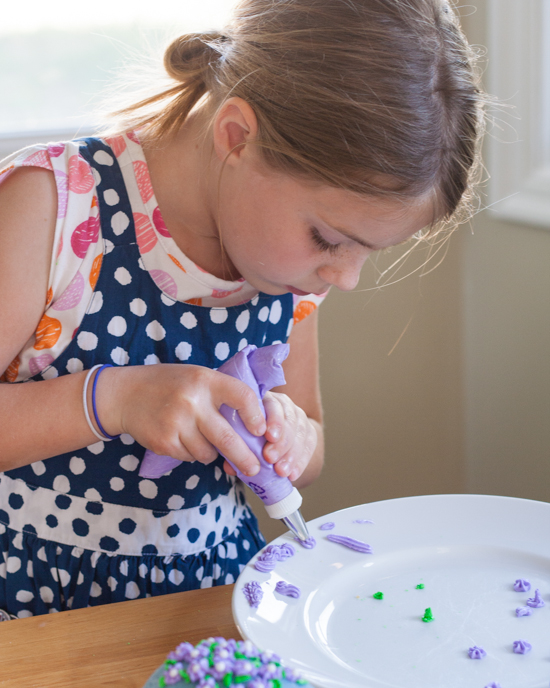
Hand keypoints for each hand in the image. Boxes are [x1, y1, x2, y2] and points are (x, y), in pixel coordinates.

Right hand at [100, 364, 265, 476]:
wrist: (125, 394)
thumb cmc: (169, 384)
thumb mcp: (197, 376)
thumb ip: (222, 393)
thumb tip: (255, 425)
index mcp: (205, 380)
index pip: (242, 396)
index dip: (256, 416)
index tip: (261, 430)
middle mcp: (192, 401)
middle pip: (228, 438)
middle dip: (245, 458)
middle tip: (254, 469)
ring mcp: (177, 423)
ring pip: (209, 453)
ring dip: (212, 452)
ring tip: (202, 438)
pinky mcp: (164, 442)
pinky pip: (191, 457)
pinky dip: (193, 453)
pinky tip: (184, 438)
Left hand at [223, 392, 317, 481]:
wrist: (265, 441)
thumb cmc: (244, 437)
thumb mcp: (237, 439)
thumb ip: (233, 449)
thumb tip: (230, 467)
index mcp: (263, 400)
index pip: (273, 405)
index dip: (274, 420)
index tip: (269, 437)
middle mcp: (282, 404)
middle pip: (289, 418)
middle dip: (281, 441)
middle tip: (270, 458)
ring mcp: (297, 415)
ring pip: (301, 431)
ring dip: (291, 454)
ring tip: (281, 471)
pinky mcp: (308, 429)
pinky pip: (310, 443)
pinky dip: (301, 461)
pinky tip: (293, 475)